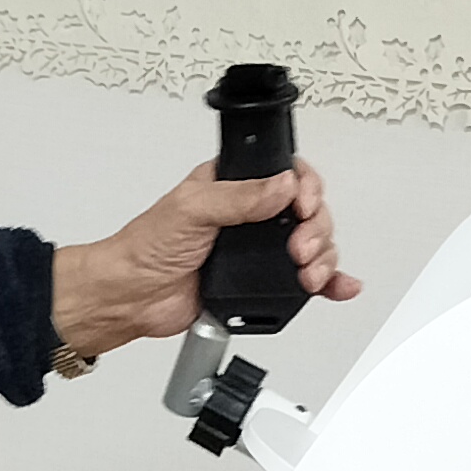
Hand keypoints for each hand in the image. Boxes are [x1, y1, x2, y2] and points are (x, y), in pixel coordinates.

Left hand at [48, 157, 362, 361]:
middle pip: (308, 212)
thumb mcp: (192, 208)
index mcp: (233, 185)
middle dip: (315, 228)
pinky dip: (328, 282)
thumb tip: (282, 185)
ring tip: (307, 273)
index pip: (286, 173)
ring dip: (322, 257)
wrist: (131, 297)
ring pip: (312, 245)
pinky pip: (303, 279)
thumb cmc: (146, 249)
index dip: (305, 186)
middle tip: (299, 247)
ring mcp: (258, 249)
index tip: (302, 204)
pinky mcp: (260, 283)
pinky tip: (339, 286)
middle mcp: (250, 214)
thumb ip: (240, 196)